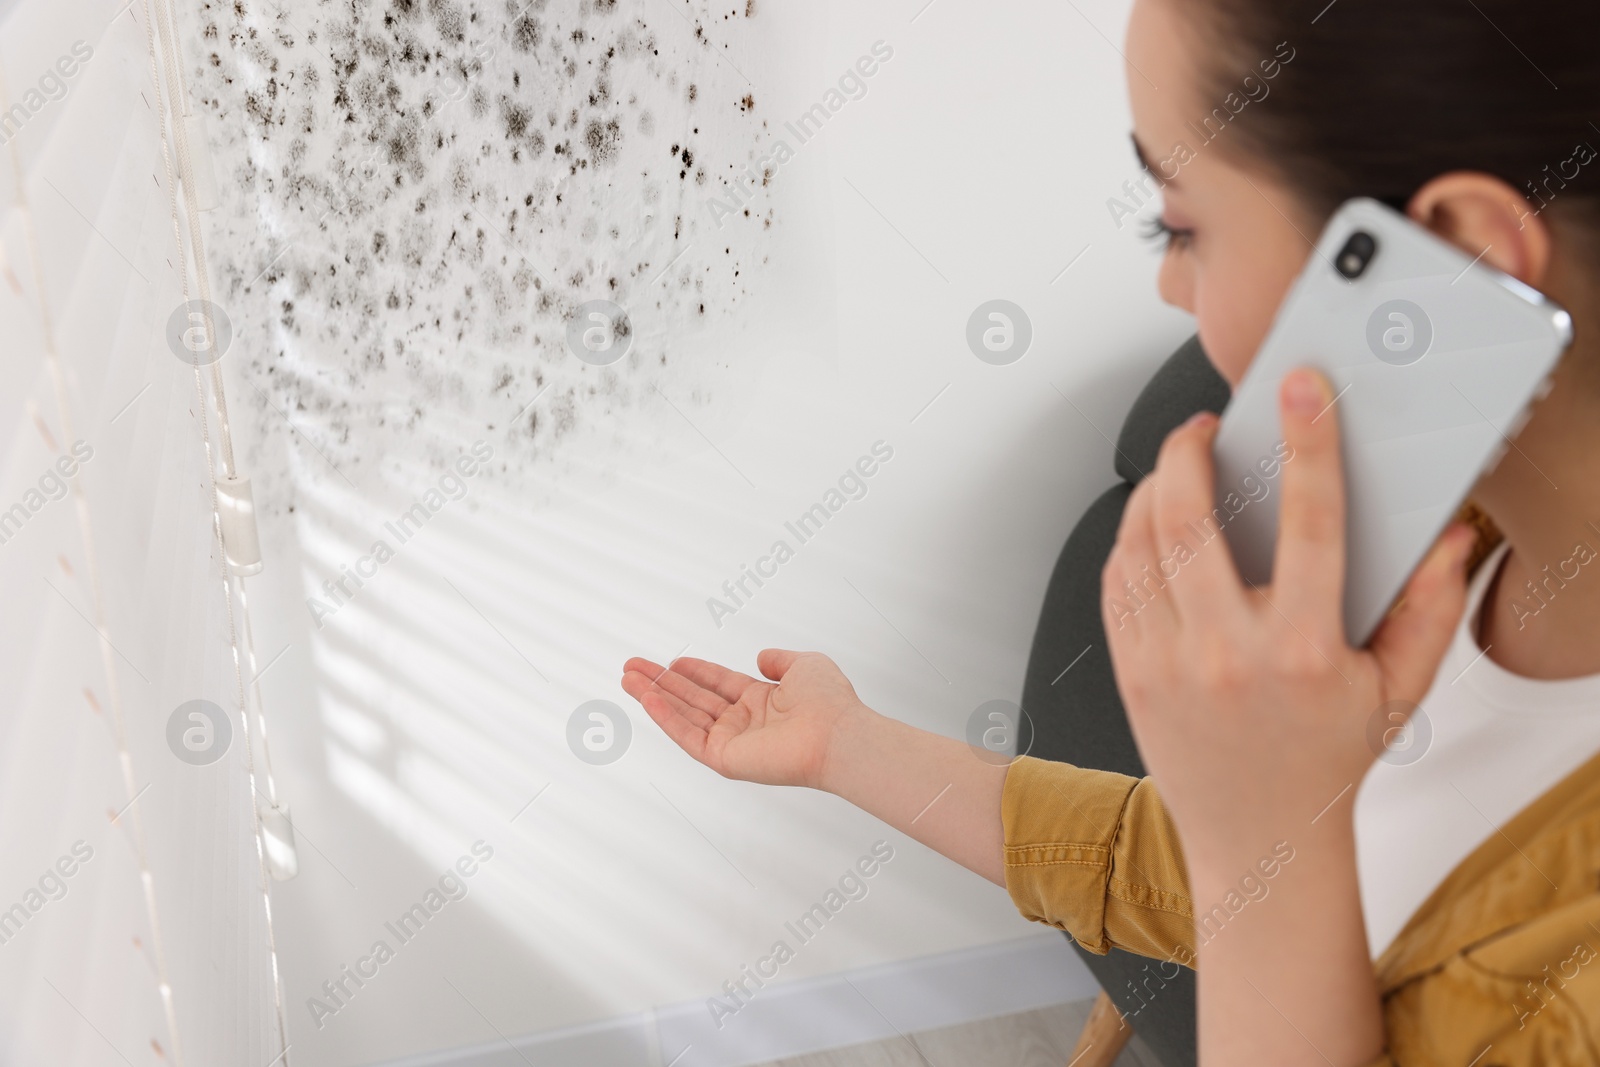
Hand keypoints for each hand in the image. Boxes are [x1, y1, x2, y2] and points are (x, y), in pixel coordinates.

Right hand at [620, 650, 868, 789]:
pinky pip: (688, 737)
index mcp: (762, 702)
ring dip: (654, 698)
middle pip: (693, 700)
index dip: (694, 672)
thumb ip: (780, 660)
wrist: (836, 734)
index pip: (718, 684)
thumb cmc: (829, 702)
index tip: (671, 661)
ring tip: (627, 679)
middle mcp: (745, 723)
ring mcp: (733, 742)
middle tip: (631, 667)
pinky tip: (646, 699)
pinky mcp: (725, 760)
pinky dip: (665, 719)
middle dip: (661, 683)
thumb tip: (761, 657)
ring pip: (684, 717)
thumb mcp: (805, 665)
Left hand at [1101, 367, 1477, 876]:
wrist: (1258, 841)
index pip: (1308, 522)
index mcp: (1301, 652)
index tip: (1301, 391)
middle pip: (1190, 519)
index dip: (1307, 444)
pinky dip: (1128, 540)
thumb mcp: (1397, 690)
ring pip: (1138, 543)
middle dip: (1190, 450)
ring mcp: (1167, 664)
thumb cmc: (1325, 761)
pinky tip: (1151, 526)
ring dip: (1153, 488)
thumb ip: (1432, 609)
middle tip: (1205, 426)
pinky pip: (1115, 582)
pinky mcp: (1129, 673)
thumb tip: (1449, 536)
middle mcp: (1225, 655)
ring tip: (1178, 469)